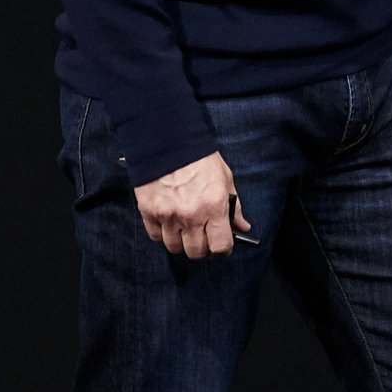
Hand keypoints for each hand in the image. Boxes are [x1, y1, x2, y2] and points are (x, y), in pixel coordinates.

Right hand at [134, 150, 252, 258]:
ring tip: (184, 227)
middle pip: (197, 252)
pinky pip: (156, 236)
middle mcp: (191, 215)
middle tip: (202, 234)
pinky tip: (168, 221)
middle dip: (202, 247)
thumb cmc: (198, 157)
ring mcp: (168, 215)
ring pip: (175, 248)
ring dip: (181, 241)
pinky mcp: (149, 212)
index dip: (222, 249)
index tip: (221, 244)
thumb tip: (242, 226)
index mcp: (213, 206)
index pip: (220, 246)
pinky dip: (162, 233)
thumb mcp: (224, 178)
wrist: (167, 140)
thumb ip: (234, 206)